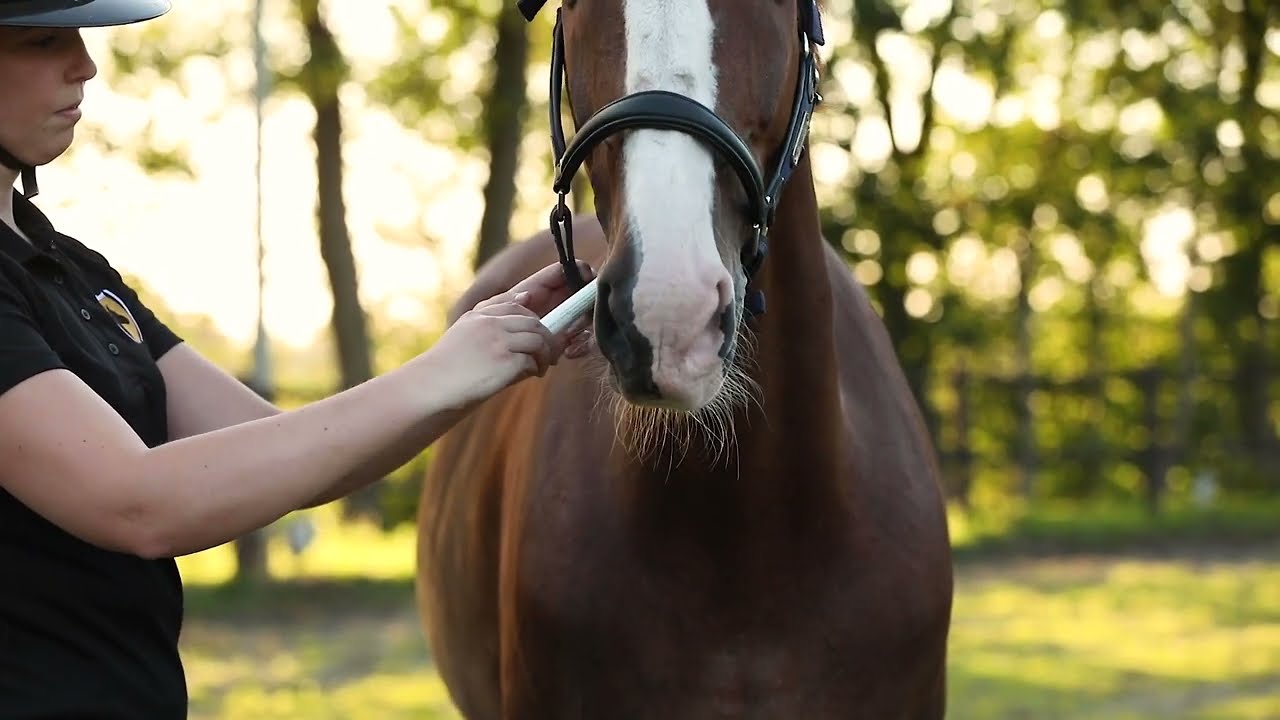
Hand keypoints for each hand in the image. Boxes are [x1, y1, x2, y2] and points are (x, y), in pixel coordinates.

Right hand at [422, 262, 595, 408]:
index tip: (568, 274)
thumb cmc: (450, 368)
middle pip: (534, 319)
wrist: (429, 390)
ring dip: (545, 355)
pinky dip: (535, 369)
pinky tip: (529, 375)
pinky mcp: (504, 359)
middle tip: (551, 352)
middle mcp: (489, 321)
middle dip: (548, 335)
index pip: (520, 293)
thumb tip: (527, 297)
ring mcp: (497, 338)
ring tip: (538, 367)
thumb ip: (495, 316)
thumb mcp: (467, 333)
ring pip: (539, 338)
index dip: (547, 282)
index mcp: (481, 314)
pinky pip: (534, 360)